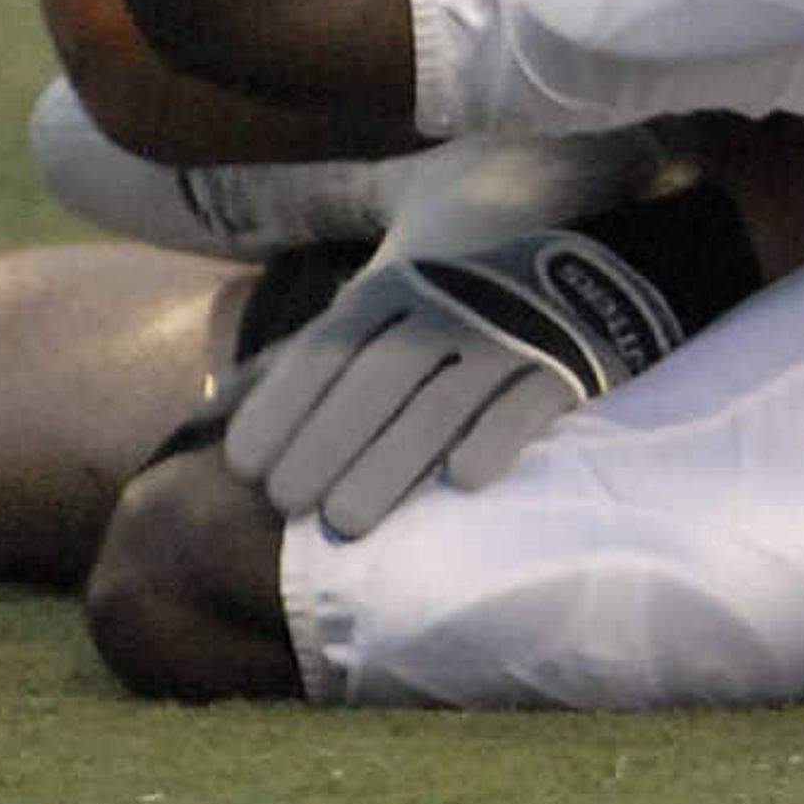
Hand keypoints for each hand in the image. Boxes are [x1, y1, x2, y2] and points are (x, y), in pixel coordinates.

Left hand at [217, 131, 682, 538]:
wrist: (596, 280)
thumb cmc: (462, 318)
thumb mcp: (387, 312)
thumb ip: (310, 362)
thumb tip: (207, 416)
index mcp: (400, 288)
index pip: (331, 344)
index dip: (283, 404)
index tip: (243, 467)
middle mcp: (453, 306)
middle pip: (382, 374)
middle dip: (327, 440)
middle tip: (287, 505)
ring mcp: (516, 334)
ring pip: (446, 399)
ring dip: (392, 461)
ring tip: (345, 523)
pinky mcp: (571, 366)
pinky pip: (529, 405)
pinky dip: (496, 441)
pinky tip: (462, 483)